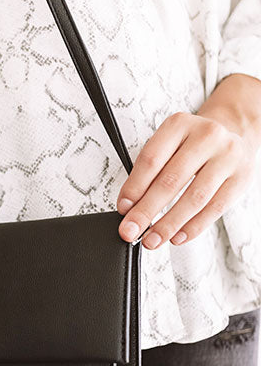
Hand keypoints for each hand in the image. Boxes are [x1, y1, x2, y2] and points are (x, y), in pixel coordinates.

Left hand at [116, 74, 260, 249]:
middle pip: (170, 181)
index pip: (151, 160)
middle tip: (131, 231)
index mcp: (179, 125)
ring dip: (169, 224)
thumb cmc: (192, 146)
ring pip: (194, 198)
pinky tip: (177, 236)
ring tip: (153, 239)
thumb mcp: (169, 146)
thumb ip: (149, 173)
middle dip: (146, 211)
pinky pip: (215, 208)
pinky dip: (193, 227)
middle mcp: (206, 136)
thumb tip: (130, 208)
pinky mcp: (241, 177)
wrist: (231, 136)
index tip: (123, 209)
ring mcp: (227, 156)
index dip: (134, 187)